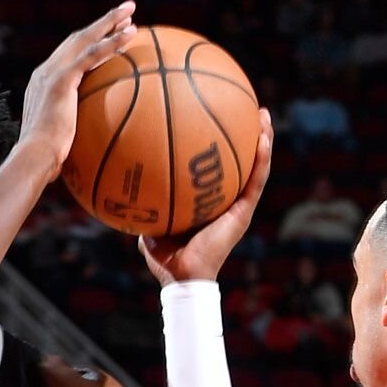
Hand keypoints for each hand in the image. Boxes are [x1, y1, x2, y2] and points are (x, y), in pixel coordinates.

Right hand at [17, 2, 136, 176]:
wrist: (34, 157)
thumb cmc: (47, 158)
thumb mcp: (61, 137)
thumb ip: (73, 128)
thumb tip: (94, 139)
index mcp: (44, 82)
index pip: (70, 54)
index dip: (91, 40)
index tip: (111, 33)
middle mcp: (45, 72)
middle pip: (77, 38)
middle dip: (102, 23)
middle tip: (124, 11)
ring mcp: (52, 73)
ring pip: (85, 38)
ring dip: (109, 22)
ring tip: (130, 11)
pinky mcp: (61, 80)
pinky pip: (92, 55)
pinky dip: (112, 42)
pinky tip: (131, 33)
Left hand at [139, 109, 274, 283]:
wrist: (182, 278)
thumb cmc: (164, 257)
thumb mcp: (149, 221)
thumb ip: (142, 202)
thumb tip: (123, 182)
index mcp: (209, 202)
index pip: (219, 168)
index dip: (221, 145)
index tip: (218, 117)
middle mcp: (227, 201)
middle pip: (241, 161)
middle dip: (246, 134)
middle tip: (247, 108)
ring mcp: (238, 206)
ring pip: (256, 166)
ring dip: (263, 140)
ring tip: (264, 115)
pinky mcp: (243, 213)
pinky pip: (255, 181)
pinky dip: (261, 159)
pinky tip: (263, 138)